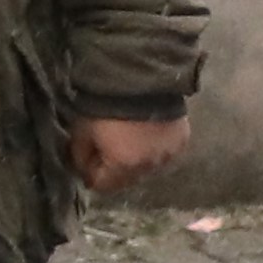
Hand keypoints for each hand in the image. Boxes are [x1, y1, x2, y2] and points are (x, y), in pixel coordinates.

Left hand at [68, 114, 191, 201]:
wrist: (140, 76)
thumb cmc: (105, 104)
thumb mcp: (82, 131)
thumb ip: (80, 156)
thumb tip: (82, 168)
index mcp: (123, 167)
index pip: (102, 186)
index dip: (89, 174)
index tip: (85, 161)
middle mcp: (149, 167)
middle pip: (126, 180)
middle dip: (113, 169)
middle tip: (105, 148)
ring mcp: (169, 155)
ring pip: (147, 168)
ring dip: (136, 160)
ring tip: (127, 139)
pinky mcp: (182, 140)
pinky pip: (164, 153)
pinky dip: (154, 148)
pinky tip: (146, 133)